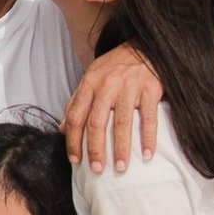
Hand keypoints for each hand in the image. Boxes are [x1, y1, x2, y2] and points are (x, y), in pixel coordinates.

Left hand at [63, 43, 162, 172]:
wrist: (145, 44)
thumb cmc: (116, 67)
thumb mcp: (92, 78)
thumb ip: (76, 102)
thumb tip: (62, 129)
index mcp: (90, 83)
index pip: (77, 116)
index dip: (74, 140)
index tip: (75, 160)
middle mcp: (107, 84)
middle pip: (97, 122)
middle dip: (95, 149)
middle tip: (97, 169)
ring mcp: (130, 86)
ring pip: (121, 122)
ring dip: (121, 148)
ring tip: (121, 167)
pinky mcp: (150, 88)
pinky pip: (148, 117)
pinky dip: (148, 137)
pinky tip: (147, 154)